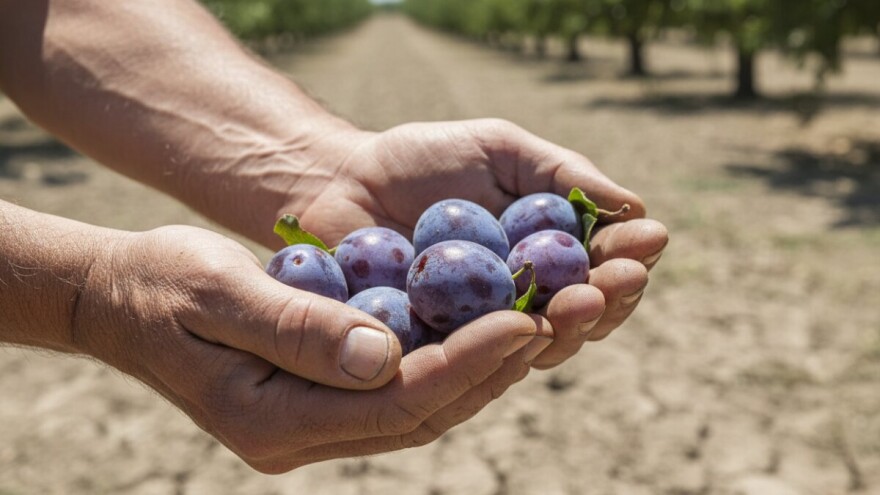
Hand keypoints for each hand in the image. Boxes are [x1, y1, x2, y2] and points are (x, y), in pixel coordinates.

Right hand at [73, 225, 552, 471]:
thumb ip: (297, 327)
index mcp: (274, 421)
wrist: (123, 296)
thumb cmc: (160, 284)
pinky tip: (486, 321)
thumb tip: (384, 355)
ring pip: (419, 404)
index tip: (524, 320)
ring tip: (540, 321)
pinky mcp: (322, 394)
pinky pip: (400, 385)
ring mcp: (314, 419)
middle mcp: (302, 434)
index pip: (395, 404)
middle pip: (420, 413)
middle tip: (554, 321)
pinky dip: (447, 355)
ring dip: (482, 366)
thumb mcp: (218, 292)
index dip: (466, 363)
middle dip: (492, 369)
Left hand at [287, 119, 667, 367]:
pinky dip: (510, 348)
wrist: (340, 183)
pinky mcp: (443, 351)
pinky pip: (483, 358)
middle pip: (586, 313)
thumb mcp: (501, 150)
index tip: (646, 241)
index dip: (629, 256)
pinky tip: (527, 331)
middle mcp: (528, 295)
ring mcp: (486, 327)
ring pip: (544, 343)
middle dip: (610, 298)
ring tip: (580, 302)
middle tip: (615, 281)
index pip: (605, 264)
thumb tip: (636, 208)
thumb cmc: (423, 160)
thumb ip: (562, 174)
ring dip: (571, 328)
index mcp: (550, 249)